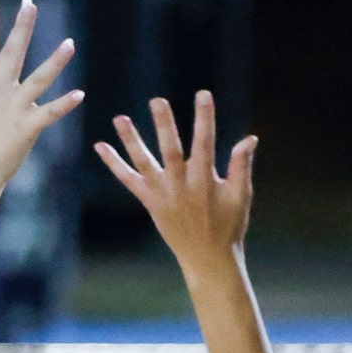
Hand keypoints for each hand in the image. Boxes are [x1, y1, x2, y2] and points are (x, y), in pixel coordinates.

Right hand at [0, 0, 80, 190]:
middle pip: (10, 53)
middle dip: (21, 27)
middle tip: (29, 3)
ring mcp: (12, 109)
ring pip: (38, 79)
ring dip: (55, 61)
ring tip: (70, 43)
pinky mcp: (27, 128)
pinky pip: (49, 113)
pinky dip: (64, 104)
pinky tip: (79, 94)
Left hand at [96, 90, 255, 266]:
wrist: (207, 258)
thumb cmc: (229, 225)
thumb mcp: (241, 196)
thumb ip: (241, 166)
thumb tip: (250, 138)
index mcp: (205, 181)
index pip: (205, 143)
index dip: (204, 118)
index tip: (204, 94)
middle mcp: (181, 185)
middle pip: (170, 149)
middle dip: (165, 124)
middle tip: (157, 100)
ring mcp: (163, 194)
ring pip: (144, 163)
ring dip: (131, 140)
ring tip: (119, 118)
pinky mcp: (150, 202)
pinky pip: (128, 181)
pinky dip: (114, 164)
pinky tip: (100, 146)